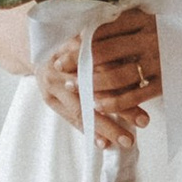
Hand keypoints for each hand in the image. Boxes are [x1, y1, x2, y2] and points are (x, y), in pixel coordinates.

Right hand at [38, 7, 152, 150]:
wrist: (37, 50)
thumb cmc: (68, 43)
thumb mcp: (84, 38)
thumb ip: (104, 49)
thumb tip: (137, 63)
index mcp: (75, 48)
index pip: (101, 66)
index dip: (122, 80)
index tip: (144, 91)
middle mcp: (62, 67)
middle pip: (94, 90)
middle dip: (120, 108)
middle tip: (143, 121)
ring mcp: (53, 85)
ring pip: (82, 109)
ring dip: (105, 127)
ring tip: (125, 140)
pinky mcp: (49, 99)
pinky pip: (71, 118)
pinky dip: (88, 131)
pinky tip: (102, 143)